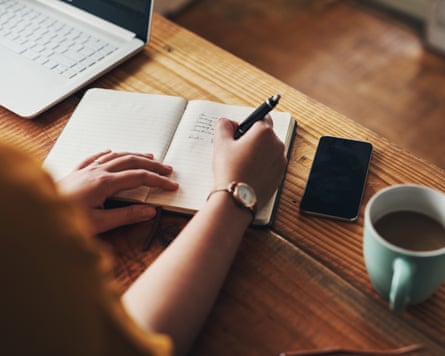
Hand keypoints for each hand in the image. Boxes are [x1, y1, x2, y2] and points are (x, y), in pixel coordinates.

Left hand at [57, 150, 177, 233]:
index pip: (139, 177)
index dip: (158, 180)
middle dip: (151, 165)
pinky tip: (111, 151)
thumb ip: (126, 215)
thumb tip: (149, 211)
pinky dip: (108, 153)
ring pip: (115, 156)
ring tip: (149, 158)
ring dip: (134, 156)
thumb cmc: (66, 221)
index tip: (171, 185)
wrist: (38, 216)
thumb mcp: (99, 223)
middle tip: (167, 169)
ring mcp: (85, 169)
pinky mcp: (76, 172)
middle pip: (130, 162)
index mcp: (104, 183)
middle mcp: (96, 171)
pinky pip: (95, 156)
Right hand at [212, 115, 286, 208]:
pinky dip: (261, 167)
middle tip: (236, 150)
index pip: (261, 117)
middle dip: (253, 139)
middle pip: (265, 135)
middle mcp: (277, 144)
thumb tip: (229, 123)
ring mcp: (281, 162)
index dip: (249, 124)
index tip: (240, 132)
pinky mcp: (280, 176)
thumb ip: (224, 125)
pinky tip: (248, 174)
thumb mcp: (221, 142)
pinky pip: (270, 165)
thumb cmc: (230, 170)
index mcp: (264, 132)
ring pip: (268, 151)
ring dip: (258, 153)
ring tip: (241, 164)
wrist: (237, 198)